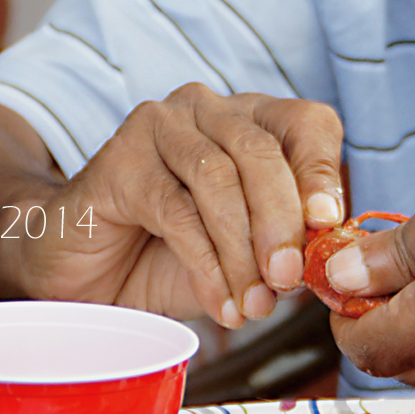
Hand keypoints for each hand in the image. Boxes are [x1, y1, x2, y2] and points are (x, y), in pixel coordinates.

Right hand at [0, 87, 346, 328]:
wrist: (85, 273)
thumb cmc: (169, 258)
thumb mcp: (243, 255)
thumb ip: (284, 250)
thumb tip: (329, 261)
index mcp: (249, 120)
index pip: (307, 124)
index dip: (322, 172)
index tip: (327, 226)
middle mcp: (205, 109)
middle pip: (260, 150)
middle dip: (281, 221)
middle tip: (289, 281)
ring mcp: (158, 127)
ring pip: (217, 177)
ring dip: (242, 250)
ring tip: (254, 304)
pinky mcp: (119, 159)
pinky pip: (175, 210)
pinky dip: (206, 264)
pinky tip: (221, 303)